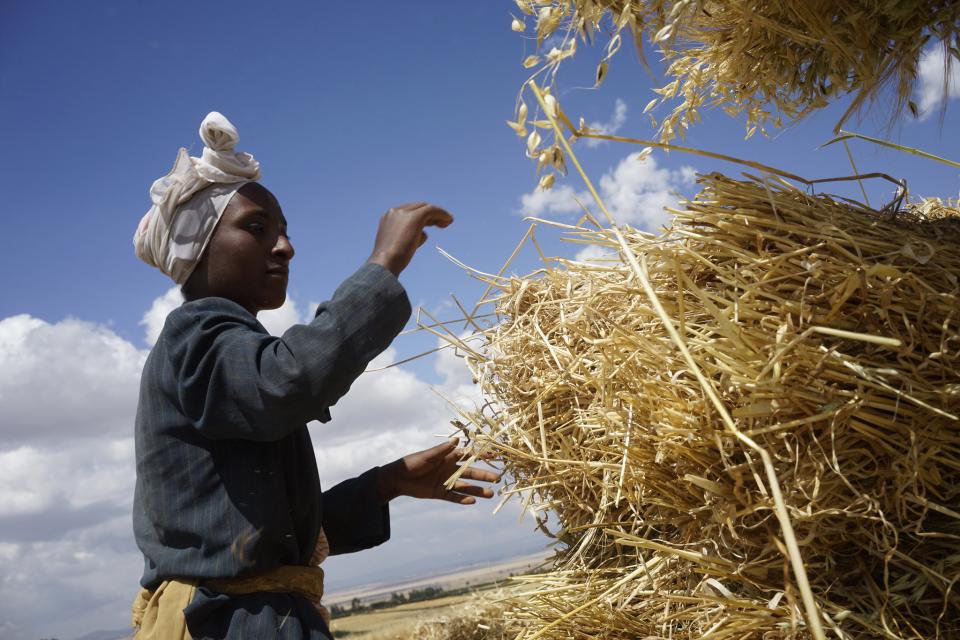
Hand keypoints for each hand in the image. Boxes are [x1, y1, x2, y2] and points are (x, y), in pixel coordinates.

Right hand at [367, 202, 453, 275]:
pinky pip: (431, 210)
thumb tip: (424, 234)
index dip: (422, 217)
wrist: (385, 263)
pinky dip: (442, 213)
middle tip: (442, 224)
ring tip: (448, 222)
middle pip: (417, 208)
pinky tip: (449, 220)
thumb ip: (409, 237)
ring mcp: (404, 213)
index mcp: (388, 217)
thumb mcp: (398, 246)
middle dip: (431, 215)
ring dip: (438, 214)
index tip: (432, 225)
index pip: (408, 212)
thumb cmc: (390, 261)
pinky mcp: (414, 217)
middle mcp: (395, 212)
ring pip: (425, 208)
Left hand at [376, 439, 498, 504]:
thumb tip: (457, 439)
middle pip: (471, 473)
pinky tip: (473, 501)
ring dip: (478, 490)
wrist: (398, 478)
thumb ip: (443, 450)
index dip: (480, 456)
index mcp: (448, 457)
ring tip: (491, 494)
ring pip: (466, 487)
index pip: (468, 456)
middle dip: (484, 476)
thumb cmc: (413, 462)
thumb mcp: (428, 455)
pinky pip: (455, 497)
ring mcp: (446, 482)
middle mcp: (450, 469)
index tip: (493, 457)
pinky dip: (463, 499)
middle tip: (498, 479)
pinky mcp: (440, 493)